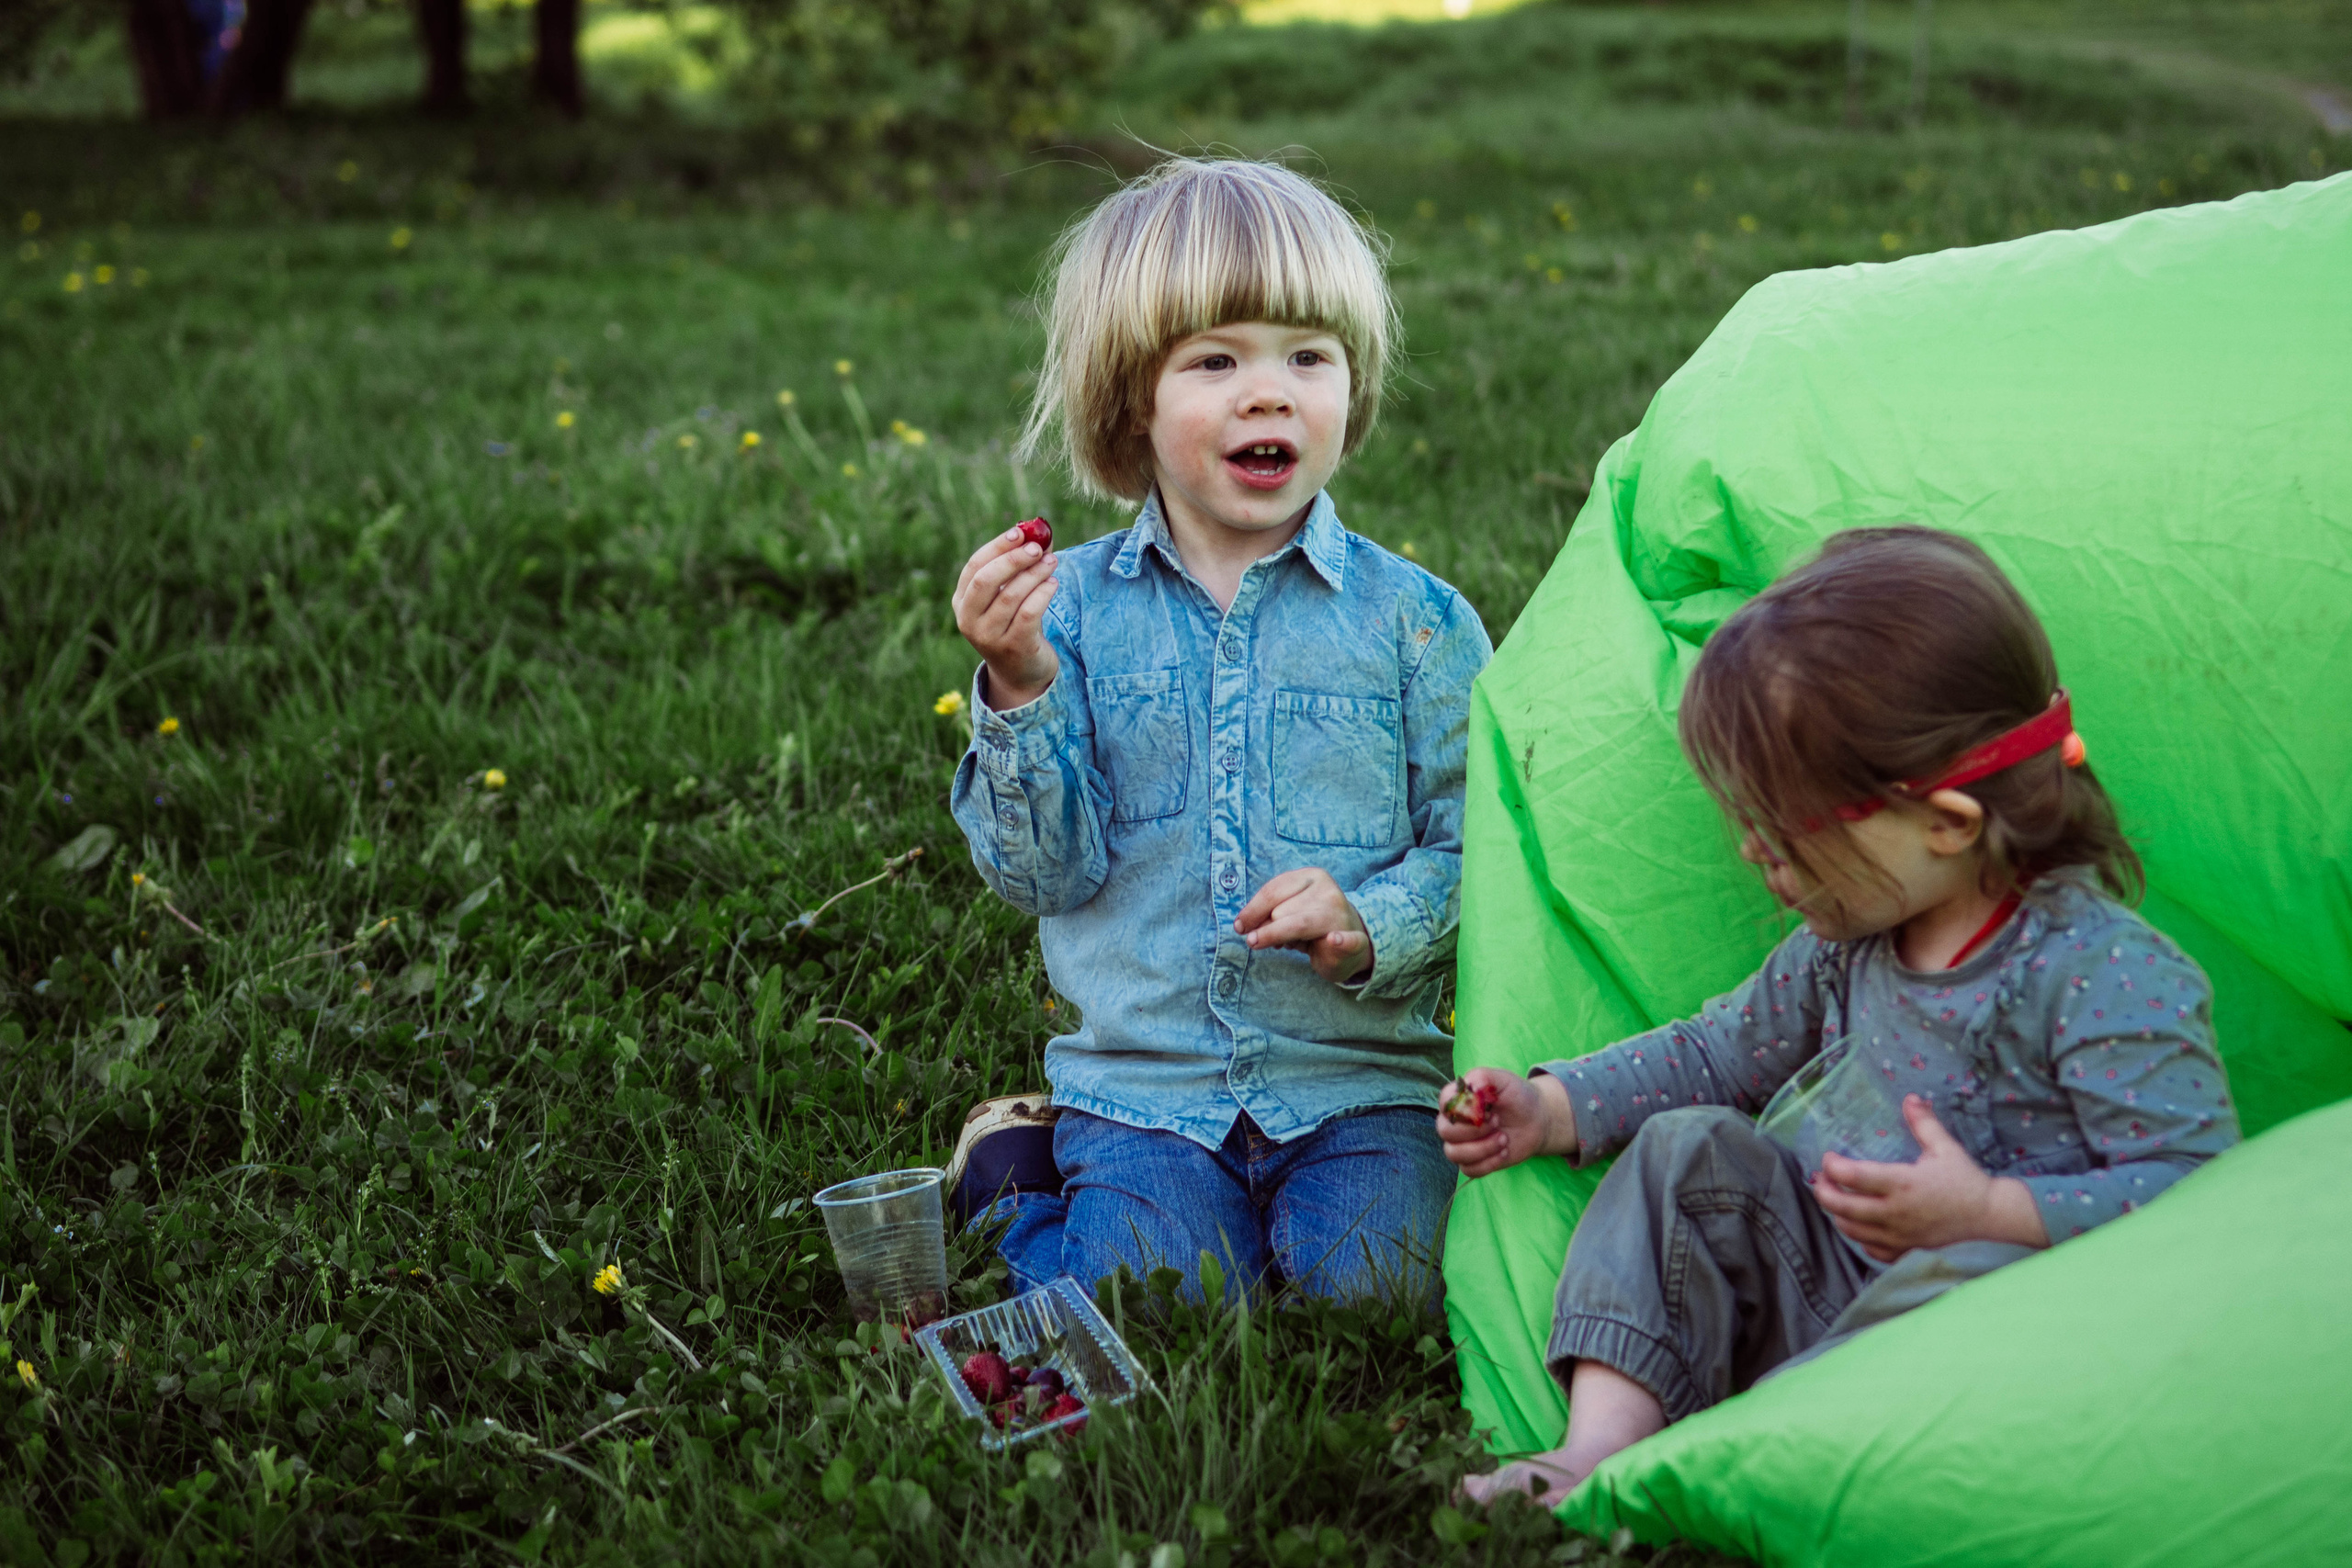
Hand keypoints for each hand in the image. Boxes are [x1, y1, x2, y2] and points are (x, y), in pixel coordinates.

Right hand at [953, 526, 1060, 709]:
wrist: (1021, 673)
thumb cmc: (1015, 624)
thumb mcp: (1009, 596)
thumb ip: (1020, 566)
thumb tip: (1041, 532)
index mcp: (962, 601)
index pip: (975, 566)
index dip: (998, 547)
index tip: (1021, 532)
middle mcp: (968, 620)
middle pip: (986, 580)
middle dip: (1014, 559)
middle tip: (1038, 548)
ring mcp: (988, 636)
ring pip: (1011, 596)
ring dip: (1035, 574)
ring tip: (1053, 563)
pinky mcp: (1013, 647)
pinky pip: (1029, 613)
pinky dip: (1043, 593)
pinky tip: (1054, 583)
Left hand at [1234, 868, 1372, 984]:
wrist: (1351, 943)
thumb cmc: (1312, 924)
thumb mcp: (1288, 910)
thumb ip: (1267, 914)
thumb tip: (1246, 928)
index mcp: (1311, 876)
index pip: (1272, 891)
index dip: (1252, 911)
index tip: (1239, 927)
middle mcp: (1327, 890)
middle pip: (1280, 911)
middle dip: (1270, 929)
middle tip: (1276, 938)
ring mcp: (1341, 914)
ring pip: (1297, 926)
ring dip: (1284, 940)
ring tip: (1289, 944)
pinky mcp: (1354, 940)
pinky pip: (1346, 940)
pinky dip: (1340, 941)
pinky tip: (1333, 940)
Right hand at [1434, 1068, 1576, 1177]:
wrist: (1536, 1119)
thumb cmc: (1517, 1096)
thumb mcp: (1503, 1080)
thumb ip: (1483, 1078)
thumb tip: (1468, 1089)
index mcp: (1458, 1099)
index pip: (1444, 1103)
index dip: (1465, 1109)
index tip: (1489, 1107)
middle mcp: (1454, 1121)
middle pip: (1445, 1131)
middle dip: (1475, 1130)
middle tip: (1498, 1122)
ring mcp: (1462, 1143)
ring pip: (1453, 1153)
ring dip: (1482, 1148)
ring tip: (1504, 1139)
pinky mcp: (1473, 1161)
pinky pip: (1469, 1170)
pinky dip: (1488, 1163)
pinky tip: (1504, 1152)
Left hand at [1810, 1094, 2048, 1260]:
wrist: (1991, 1219)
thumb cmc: (1966, 1182)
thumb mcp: (1945, 1148)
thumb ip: (1923, 1123)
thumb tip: (1909, 1098)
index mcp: (1902, 1184)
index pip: (1852, 1177)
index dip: (1833, 1166)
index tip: (1828, 1157)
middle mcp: (1895, 1213)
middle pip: (1842, 1207)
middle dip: (1823, 1192)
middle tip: (1818, 1179)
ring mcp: (1898, 1236)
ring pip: (1851, 1230)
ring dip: (1836, 1215)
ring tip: (1833, 1199)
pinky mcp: (1905, 1251)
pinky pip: (1870, 1249)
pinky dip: (1857, 1237)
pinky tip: (1857, 1224)